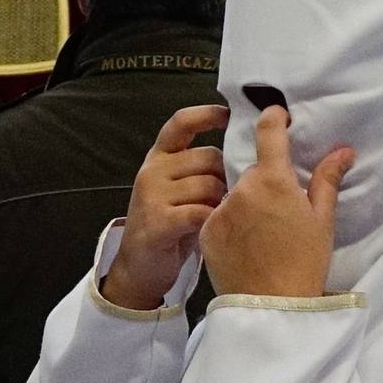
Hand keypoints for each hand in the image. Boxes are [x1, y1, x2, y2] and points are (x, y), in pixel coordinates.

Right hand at [102, 105, 229, 310]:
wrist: (139, 267)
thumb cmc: (169, 225)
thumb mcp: (178, 190)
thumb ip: (199, 169)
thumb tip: (242, 153)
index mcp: (158, 158)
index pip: (180, 124)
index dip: (206, 115)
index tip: (228, 115)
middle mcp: (152, 171)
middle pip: (209, 158)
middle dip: (225, 178)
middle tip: (222, 201)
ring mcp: (151, 195)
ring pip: (209, 185)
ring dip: (220, 204)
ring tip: (213, 219)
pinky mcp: (157, 221)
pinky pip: (201, 211)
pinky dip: (211, 221)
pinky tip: (208, 230)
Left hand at [200, 106, 352, 297]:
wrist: (272, 306)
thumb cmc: (305, 262)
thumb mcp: (322, 220)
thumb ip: (327, 180)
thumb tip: (342, 150)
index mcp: (273, 180)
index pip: (269, 134)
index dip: (273, 119)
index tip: (275, 114)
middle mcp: (241, 188)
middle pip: (252, 171)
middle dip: (265, 181)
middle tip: (281, 208)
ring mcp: (219, 209)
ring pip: (233, 193)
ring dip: (245, 202)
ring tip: (263, 232)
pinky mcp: (205, 230)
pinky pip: (218, 215)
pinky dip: (230, 222)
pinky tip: (245, 243)